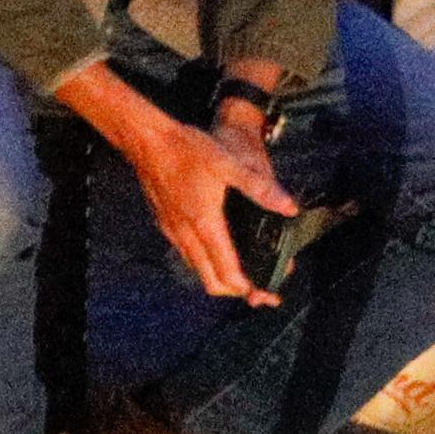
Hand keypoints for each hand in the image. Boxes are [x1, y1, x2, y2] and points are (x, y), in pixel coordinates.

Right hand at [118, 100, 302, 305]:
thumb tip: (289, 207)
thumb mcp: (227, 163)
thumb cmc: (186, 149)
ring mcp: (172, 230)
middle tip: (257, 290)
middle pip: (210, 281)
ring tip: (240, 273)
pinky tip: (214, 248)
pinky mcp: (163, 222)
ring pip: (196, 269)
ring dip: (218, 277)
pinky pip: (185, 254)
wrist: (145, 140)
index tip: (265, 294)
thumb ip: (259, 187)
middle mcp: (186, 234)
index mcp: (205, 224)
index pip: (226, 272)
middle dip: (235, 291)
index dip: (246, 288)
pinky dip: (203, 262)